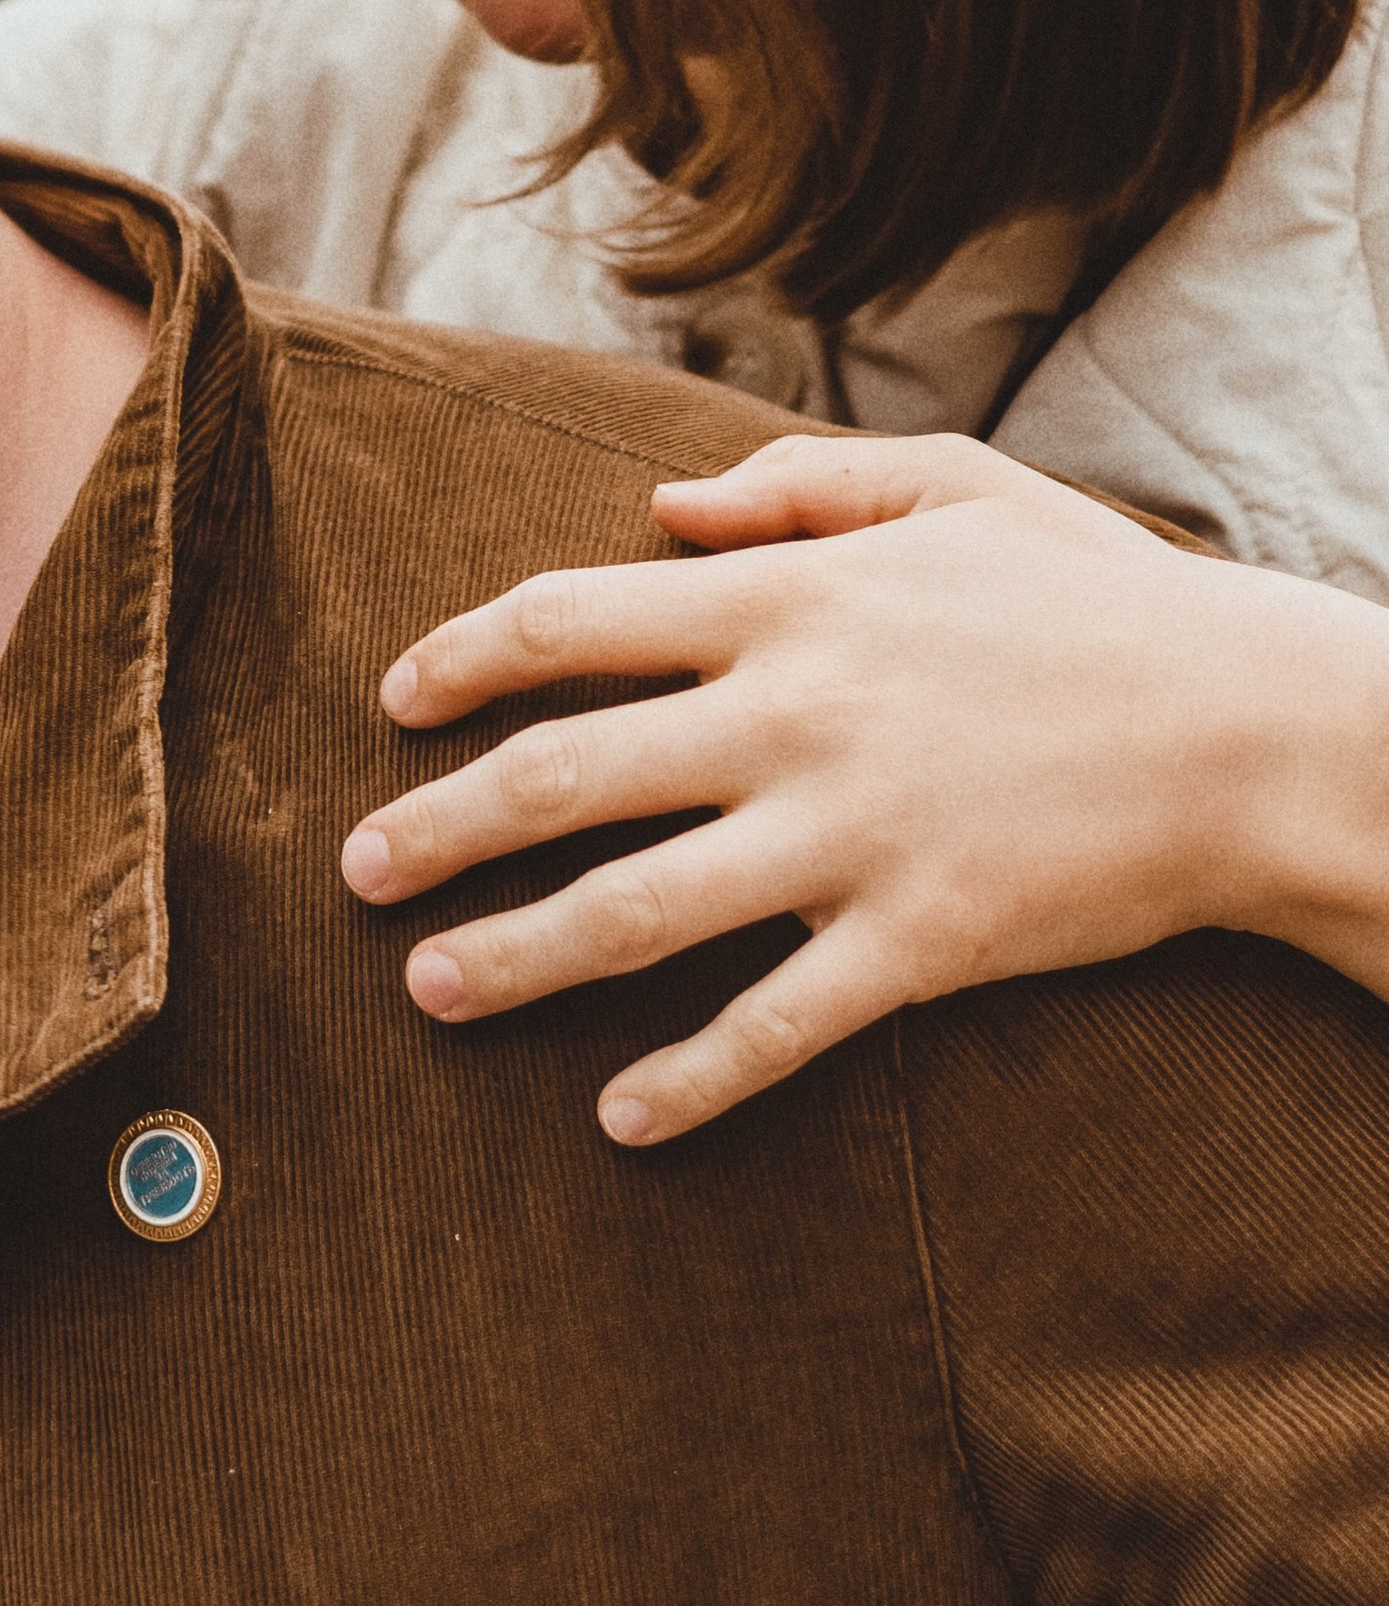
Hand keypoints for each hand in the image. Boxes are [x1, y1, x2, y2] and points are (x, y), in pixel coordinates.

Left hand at [339, 432, 1388, 1146]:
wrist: (1252, 727)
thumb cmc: (1098, 597)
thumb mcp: (949, 488)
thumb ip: (796, 487)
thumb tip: (663, 503)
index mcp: (788, 596)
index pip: (567, 621)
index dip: (459, 660)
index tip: (390, 702)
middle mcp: (793, 713)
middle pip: (562, 773)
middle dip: (438, 826)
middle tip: (354, 871)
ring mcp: (851, 834)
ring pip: (633, 910)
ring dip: (513, 956)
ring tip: (428, 989)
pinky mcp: (919, 942)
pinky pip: (774, 1025)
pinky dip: (689, 1078)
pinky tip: (620, 1118)